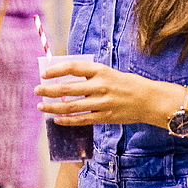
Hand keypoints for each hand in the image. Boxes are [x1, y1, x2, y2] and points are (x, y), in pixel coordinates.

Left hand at [34, 60, 169, 126]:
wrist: (149, 100)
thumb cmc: (127, 84)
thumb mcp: (109, 73)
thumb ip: (89, 76)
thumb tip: (63, 79)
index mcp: (101, 71)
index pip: (73, 68)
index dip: (55, 70)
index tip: (43, 73)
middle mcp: (100, 86)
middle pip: (67, 89)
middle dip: (48, 90)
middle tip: (37, 90)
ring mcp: (102, 103)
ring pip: (71, 107)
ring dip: (53, 107)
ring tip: (41, 106)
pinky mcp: (105, 117)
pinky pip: (82, 120)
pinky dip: (67, 120)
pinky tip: (57, 119)